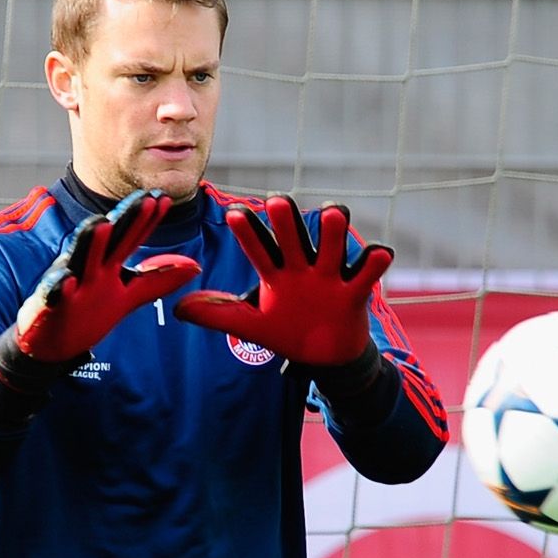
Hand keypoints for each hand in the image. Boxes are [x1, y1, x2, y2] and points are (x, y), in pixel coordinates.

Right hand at [12, 189, 200, 362]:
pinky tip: (67, 279)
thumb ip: (156, 281)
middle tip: (144, 199)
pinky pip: (53, 296)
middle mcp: (89, 268)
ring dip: (91, 242)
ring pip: (80, 260)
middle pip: (110, 241)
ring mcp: (69, 285)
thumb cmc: (86, 312)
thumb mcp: (126, 297)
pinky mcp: (48, 306)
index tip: (164, 198)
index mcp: (107, 265)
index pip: (130, 238)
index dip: (147, 220)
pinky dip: (58, 288)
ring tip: (103, 223)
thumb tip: (195, 267)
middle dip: (125, 219)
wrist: (49, 343)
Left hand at [175, 194, 392, 365]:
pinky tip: (379, 253)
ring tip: (331, 214)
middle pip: (294, 238)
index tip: (233, 215)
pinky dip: (374, 263)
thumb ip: (217, 314)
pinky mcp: (355, 292)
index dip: (247, 232)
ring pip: (332, 246)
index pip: (259, 248)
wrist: (324, 357)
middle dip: (286, 221)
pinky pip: (367, 274)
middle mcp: (303, 266)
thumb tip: (178, 310)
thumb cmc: (286, 331)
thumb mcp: (250, 326)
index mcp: (276, 272)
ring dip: (332, 231)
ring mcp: (330, 276)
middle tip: (276, 201)